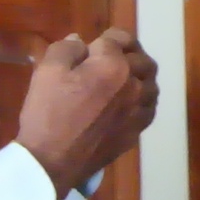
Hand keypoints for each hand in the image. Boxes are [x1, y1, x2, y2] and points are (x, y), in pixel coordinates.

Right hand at [15, 28, 159, 195]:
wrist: (51, 161)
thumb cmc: (47, 113)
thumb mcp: (47, 71)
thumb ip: (66, 49)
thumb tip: (81, 41)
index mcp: (113, 65)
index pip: (118, 39)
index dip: (106, 38)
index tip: (95, 43)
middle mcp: (133, 86)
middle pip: (142, 60)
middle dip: (128, 53)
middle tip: (113, 56)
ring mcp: (137, 111)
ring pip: (152, 85)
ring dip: (141, 76)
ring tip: (126, 77)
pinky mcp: (135, 133)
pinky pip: (148, 110)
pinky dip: (143, 101)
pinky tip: (131, 103)